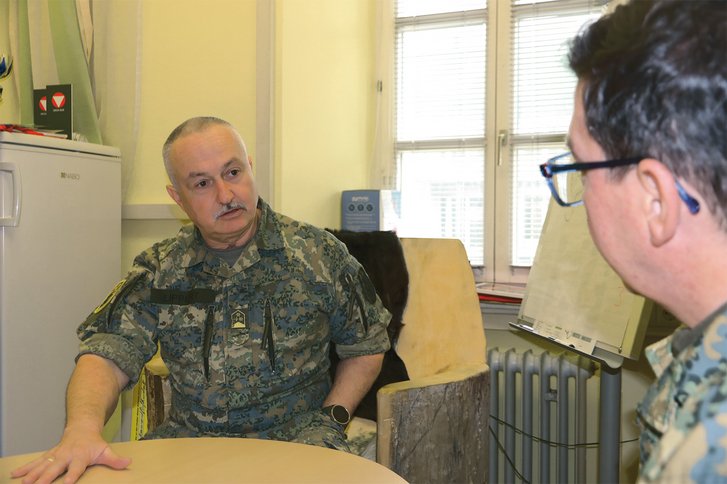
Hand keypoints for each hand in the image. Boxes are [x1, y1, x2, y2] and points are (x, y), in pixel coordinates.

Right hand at [9, 427, 130, 483]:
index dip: (72, 475)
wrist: (82, 428)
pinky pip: (34, 463)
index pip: (76, 468)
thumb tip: (128, 463)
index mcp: (80, 456)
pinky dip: (24, 469)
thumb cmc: (94, 443)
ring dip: (31, 475)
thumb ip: (115, 459)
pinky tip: (14, 475)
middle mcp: (65, 456)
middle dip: (45, 478)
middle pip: (54, 468)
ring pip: (41, 466)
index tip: (67, 483)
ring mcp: (55, 455)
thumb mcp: (106, 450)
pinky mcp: (48, 455)